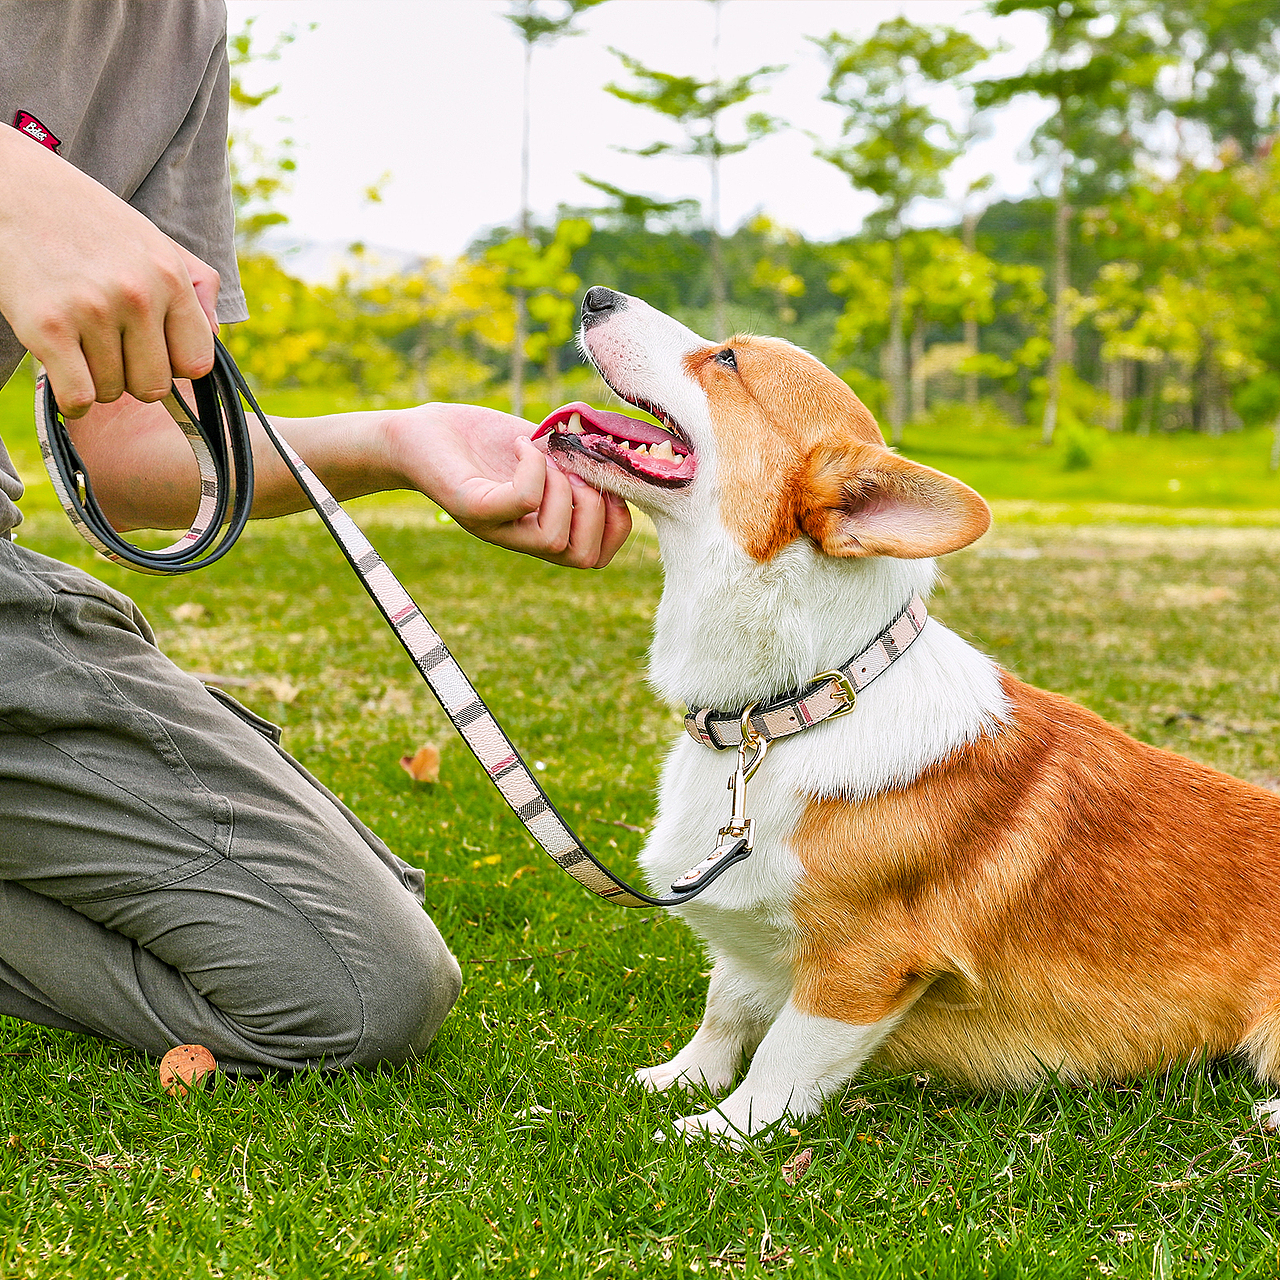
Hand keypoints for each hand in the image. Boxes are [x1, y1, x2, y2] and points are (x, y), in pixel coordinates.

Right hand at [0, 126, 218, 417]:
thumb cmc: (88, 221)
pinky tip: (64, 370)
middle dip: (132, 375)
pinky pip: (78, 398)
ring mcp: (93, 311)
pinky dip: (72, 398)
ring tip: (79, 337)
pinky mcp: (47, 327)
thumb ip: (197, 284)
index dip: (173, 365)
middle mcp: (137, 295)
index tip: (150, 349)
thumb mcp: (153, 239)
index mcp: (170, 277)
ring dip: (95, 376)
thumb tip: (216, 335)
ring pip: (112, 392)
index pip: (197, 363)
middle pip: (154, 387)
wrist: (12, 187)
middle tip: (108, 345)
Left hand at [385, 403, 631, 567]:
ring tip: (543, 457)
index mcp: (544, 529)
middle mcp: (521, 538)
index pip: (597, 556)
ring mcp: (497, 528)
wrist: (424, 433)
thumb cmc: (485, 441)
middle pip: (582, 558)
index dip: (617, 524)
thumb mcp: (546, 451)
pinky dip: (532, 467)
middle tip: (573, 472)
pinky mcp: (472, 508)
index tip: (608, 484)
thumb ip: (581, 462)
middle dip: (595, 510)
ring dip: (561, 488)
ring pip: (553, 538)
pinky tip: (520, 445)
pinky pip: (521, 501)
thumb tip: (627, 456)